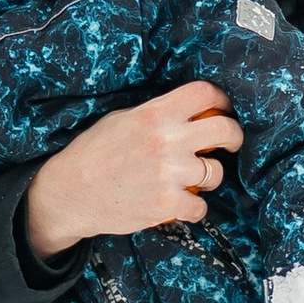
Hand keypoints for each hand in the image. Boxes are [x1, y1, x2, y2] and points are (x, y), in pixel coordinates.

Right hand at [24, 80, 243, 257]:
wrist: (69, 193)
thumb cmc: (92, 154)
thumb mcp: (121, 120)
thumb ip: (156, 115)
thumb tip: (189, 112)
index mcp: (154, 114)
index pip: (204, 93)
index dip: (222, 99)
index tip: (224, 108)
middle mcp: (166, 141)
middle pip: (224, 129)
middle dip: (234, 136)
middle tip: (230, 143)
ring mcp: (169, 174)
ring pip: (216, 173)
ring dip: (210, 177)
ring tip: (192, 180)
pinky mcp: (166, 205)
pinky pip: (200, 207)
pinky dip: (194, 208)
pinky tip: (182, 205)